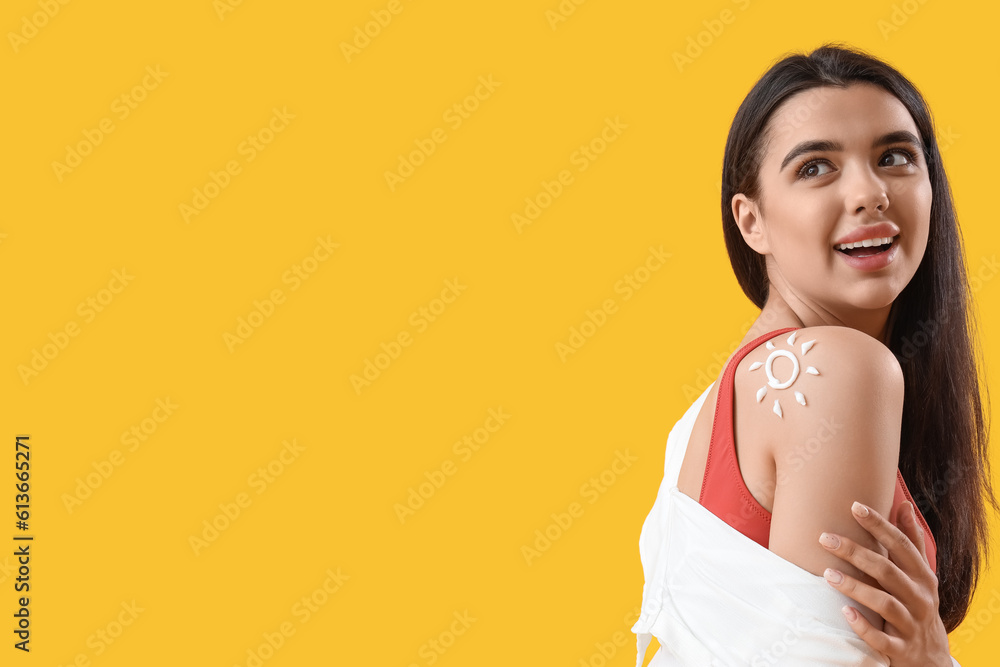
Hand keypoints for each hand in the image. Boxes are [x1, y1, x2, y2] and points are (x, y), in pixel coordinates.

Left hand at [818, 500, 950, 666]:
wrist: (931, 657)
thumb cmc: (918, 603)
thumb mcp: (921, 574)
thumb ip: (913, 541)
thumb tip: (906, 505)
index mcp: (923, 576)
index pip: (901, 545)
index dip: (879, 525)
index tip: (854, 506)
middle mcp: (919, 598)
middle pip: (887, 571)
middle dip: (855, 552)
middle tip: (824, 538)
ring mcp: (911, 624)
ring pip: (884, 604)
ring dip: (856, 588)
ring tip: (827, 574)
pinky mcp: (900, 649)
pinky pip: (882, 639)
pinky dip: (863, 627)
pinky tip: (844, 612)